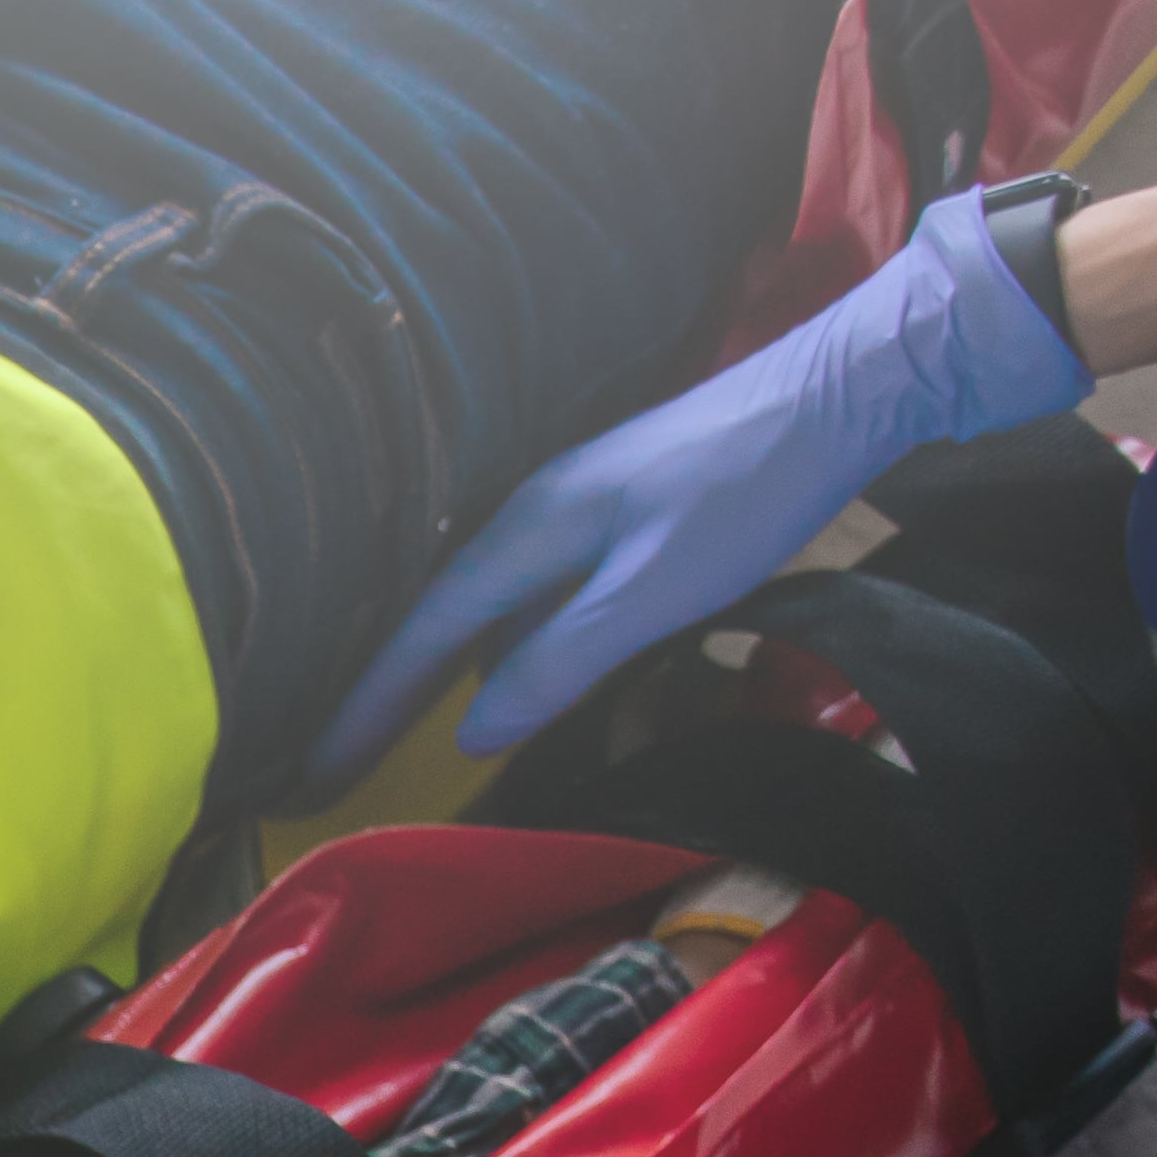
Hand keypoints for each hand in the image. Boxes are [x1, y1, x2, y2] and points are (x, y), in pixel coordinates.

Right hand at [302, 188, 1086, 794]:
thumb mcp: (653, 592)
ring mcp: (572, 509)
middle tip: (333, 760)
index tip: (316, 765)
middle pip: (436, 618)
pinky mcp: (613, 513)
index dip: (368, 703)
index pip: (422, 633)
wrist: (839, 392)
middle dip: (382, 693)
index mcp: (528, 531)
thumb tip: (473, 732)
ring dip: (440, 671)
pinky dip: (501, 645)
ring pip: (484, 607)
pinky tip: (512, 677)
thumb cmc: (746, 490)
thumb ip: (560, 661)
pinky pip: (528, 594)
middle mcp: (532, 515)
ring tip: (401, 735)